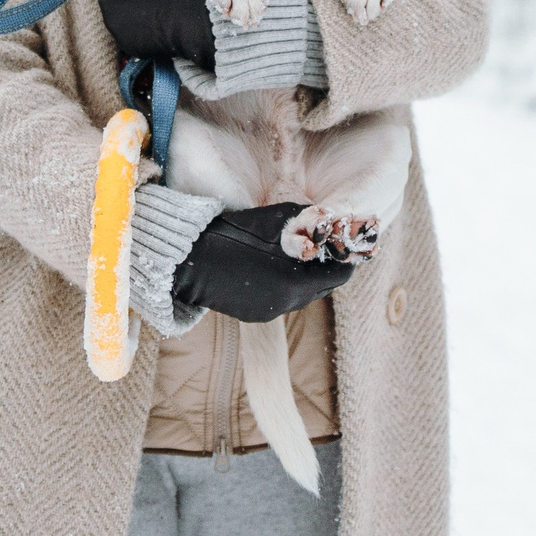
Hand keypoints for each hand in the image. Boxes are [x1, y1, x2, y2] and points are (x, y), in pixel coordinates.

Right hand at [172, 202, 355, 322]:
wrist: (192, 261)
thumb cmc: (235, 234)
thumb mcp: (276, 220)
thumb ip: (307, 222)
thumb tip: (328, 221)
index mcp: (296, 283)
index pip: (339, 276)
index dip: (343, 259)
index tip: (340, 246)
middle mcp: (287, 304)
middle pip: (323, 288)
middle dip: (325, 269)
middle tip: (320, 248)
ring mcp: (270, 312)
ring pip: (302, 296)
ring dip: (305, 279)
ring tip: (295, 257)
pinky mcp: (255, 315)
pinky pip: (281, 301)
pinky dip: (284, 286)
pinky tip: (270, 268)